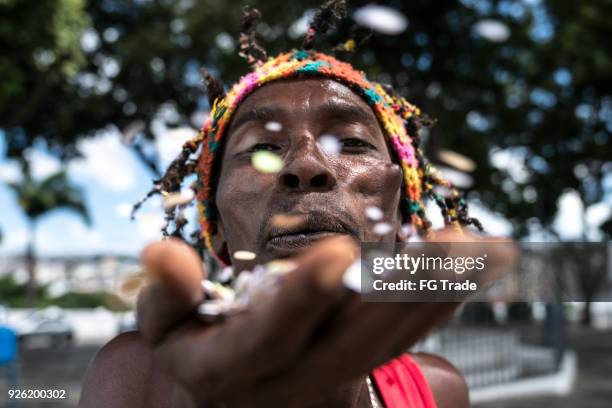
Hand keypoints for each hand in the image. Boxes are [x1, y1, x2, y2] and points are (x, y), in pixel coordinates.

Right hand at [136, 231, 515, 406]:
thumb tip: (159, 250)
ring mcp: (340, 372)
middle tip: (450, 245)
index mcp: (238, 364)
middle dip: (404, 291)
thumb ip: (165, 295)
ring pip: (396, 337)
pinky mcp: (367, 362)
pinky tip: (476, 263)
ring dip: (440, 290)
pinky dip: (443, 296)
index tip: (337, 254)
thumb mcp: (167, 332)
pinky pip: (411, 333)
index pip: (271, 335)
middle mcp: (298, 375)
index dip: (303, 299)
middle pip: (356, 338)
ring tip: (486, 249)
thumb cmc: (204, 353)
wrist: (249, 402)